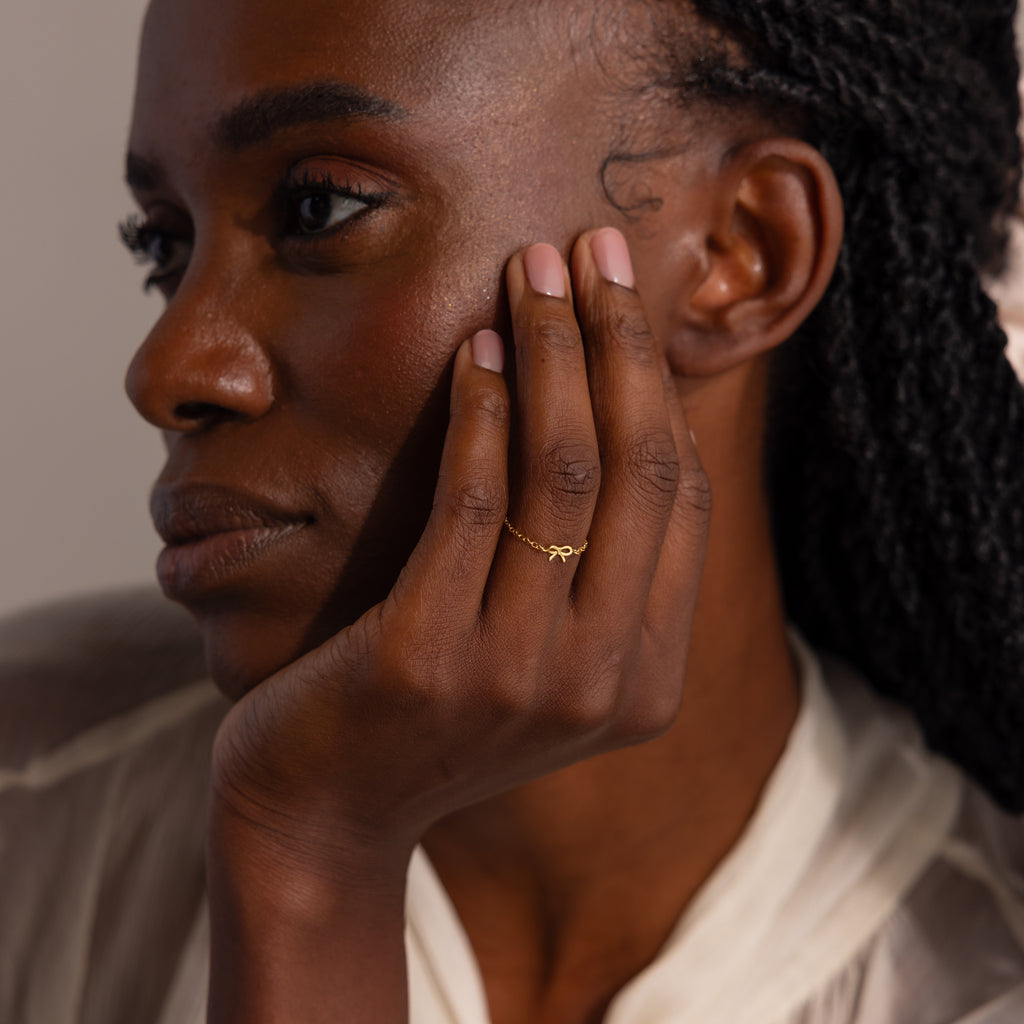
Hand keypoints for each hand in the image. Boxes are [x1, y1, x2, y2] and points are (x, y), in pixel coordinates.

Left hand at [205, 228, 710, 1021]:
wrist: (327, 808)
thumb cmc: (435, 713)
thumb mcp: (543, 657)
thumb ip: (599, 572)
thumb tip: (627, 411)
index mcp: (647, 680)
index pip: (680, 501)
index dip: (658, 386)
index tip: (629, 299)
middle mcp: (602, 680)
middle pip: (635, 470)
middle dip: (617, 341)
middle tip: (593, 247)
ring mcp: (520, 676)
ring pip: (561, 474)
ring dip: (550, 354)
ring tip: (531, 272)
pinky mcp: (429, 657)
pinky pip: (471, 502)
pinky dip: (477, 412)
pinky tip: (472, 348)